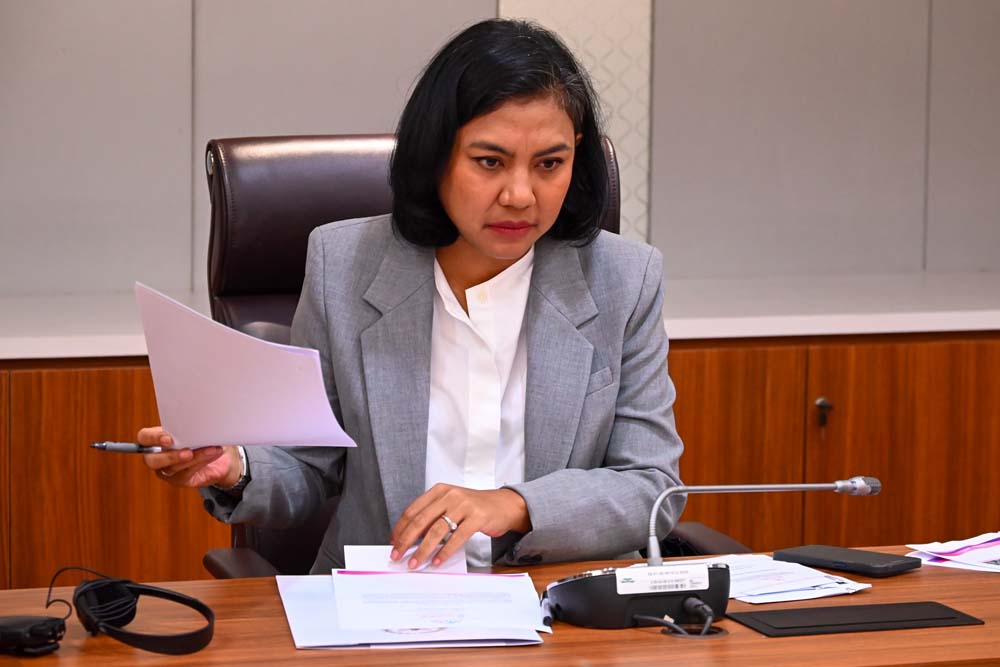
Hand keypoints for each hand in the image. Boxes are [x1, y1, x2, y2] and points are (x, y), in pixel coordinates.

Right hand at [137, 426, 239, 488]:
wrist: (220, 456)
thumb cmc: (203, 437)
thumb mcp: (197, 428)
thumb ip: (192, 426)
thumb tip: (200, 422)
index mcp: (157, 439)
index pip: (145, 438)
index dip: (153, 438)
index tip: (169, 439)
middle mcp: (158, 456)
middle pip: (152, 460)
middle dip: (170, 456)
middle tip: (188, 452)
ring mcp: (167, 471)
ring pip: (173, 468)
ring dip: (194, 457)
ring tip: (210, 449)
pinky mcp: (180, 480)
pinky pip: (187, 473)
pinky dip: (202, 462)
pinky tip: (213, 453)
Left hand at [389, 484, 531, 568]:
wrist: (503, 505)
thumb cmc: (473, 508)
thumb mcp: (450, 505)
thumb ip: (432, 517)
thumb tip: (410, 538)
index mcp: (439, 490)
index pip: (412, 510)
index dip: (400, 528)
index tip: (393, 543)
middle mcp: (449, 495)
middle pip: (421, 520)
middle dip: (406, 540)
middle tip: (397, 555)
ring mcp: (464, 505)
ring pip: (436, 530)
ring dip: (423, 550)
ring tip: (415, 563)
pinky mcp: (477, 517)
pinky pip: (457, 537)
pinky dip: (444, 552)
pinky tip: (437, 561)